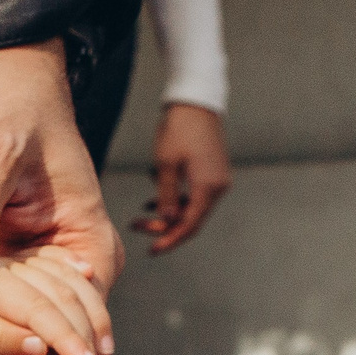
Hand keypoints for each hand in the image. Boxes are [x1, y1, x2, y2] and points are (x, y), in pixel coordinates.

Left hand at [135, 102, 231, 252]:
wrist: (196, 104)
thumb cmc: (178, 130)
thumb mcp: (165, 164)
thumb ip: (166, 195)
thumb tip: (167, 220)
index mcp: (208, 187)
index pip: (190, 225)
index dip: (170, 239)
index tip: (152, 250)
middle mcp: (218, 187)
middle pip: (192, 220)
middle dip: (165, 228)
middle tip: (137, 227)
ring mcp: (218, 180)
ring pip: (192, 209)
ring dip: (168, 215)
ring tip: (140, 216)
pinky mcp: (212, 173)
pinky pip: (194, 196)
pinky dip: (175, 202)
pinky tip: (152, 202)